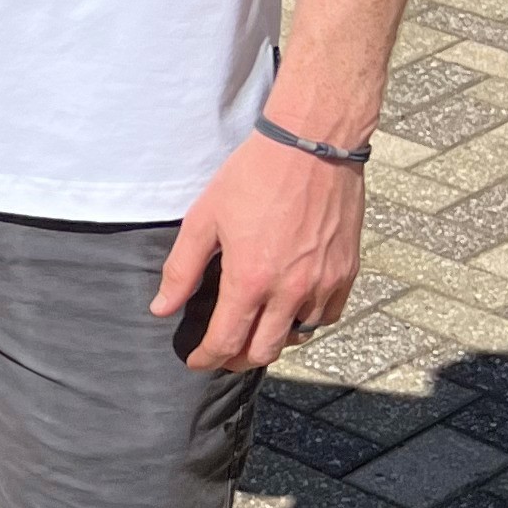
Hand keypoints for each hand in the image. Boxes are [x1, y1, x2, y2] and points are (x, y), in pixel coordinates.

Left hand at [150, 129, 364, 371]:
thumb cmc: (253, 176)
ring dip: (272, 342)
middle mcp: (291, 291)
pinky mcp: (346, 272)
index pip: (226, 341)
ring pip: (298, 337)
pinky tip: (290, 311)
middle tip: (222, 353)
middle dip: (237, 359)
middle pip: (263, 351)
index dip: (206, 358)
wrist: (311, 146)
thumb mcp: (204, 218)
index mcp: (251, 280)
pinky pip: (327, 316)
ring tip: (254, 331)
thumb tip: (161, 309)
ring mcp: (324, 284)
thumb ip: (182, 269)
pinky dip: (306, 322)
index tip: (195, 361)